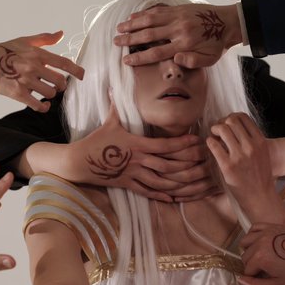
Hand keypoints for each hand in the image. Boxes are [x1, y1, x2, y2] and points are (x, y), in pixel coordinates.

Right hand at [0, 32, 83, 111]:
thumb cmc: (6, 51)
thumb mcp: (25, 41)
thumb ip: (45, 38)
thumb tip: (61, 34)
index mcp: (37, 54)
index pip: (63, 63)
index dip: (77, 70)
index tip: (83, 75)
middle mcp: (34, 67)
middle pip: (60, 81)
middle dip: (62, 85)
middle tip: (58, 85)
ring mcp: (26, 81)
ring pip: (50, 93)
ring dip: (51, 94)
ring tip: (46, 91)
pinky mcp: (19, 94)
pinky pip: (38, 105)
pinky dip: (44, 107)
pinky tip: (44, 104)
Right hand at [42, 103, 212, 201]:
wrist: (79, 162)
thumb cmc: (96, 140)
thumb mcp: (110, 121)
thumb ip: (118, 105)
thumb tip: (116, 86)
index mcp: (137, 144)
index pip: (164, 145)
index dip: (182, 143)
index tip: (197, 140)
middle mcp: (138, 161)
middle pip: (168, 165)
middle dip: (188, 164)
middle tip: (205, 162)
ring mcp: (133, 174)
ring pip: (161, 181)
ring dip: (179, 182)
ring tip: (194, 181)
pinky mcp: (128, 184)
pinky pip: (147, 192)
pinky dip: (161, 196)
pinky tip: (174, 198)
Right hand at [114, 3, 241, 68]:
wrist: (229, 22)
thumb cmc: (217, 44)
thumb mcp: (209, 60)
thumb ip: (192, 61)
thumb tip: (175, 60)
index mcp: (184, 44)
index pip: (157, 52)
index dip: (140, 57)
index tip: (126, 60)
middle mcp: (178, 29)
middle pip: (149, 34)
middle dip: (130, 39)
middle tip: (116, 42)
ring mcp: (177, 17)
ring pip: (150, 20)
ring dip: (133, 24)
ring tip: (119, 28)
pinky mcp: (179, 9)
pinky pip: (158, 11)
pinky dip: (145, 14)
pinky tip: (134, 17)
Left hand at [206, 113, 282, 221]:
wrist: (260, 197)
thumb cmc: (260, 176)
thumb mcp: (262, 153)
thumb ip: (252, 140)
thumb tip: (235, 126)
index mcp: (260, 141)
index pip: (243, 117)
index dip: (231, 117)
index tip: (227, 124)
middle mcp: (251, 146)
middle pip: (231, 121)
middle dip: (221, 123)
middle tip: (217, 130)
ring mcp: (239, 156)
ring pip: (222, 130)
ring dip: (214, 130)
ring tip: (213, 137)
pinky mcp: (228, 166)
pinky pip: (214, 145)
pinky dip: (209, 142)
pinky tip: (210, 146)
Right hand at [236, 223, 284, 284]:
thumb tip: (241, 280)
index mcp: (260, 258)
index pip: (246, 270)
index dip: (253, 276)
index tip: (263, 277)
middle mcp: (260, 242)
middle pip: (245, 256)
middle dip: (251, 264)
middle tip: (264, 269)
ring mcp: (266, 232)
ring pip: (245, 241)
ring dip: (249, 249)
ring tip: (260, 256)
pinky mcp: (272, 226)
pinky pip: (253, 228)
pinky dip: (253, 235)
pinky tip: (260, 243)